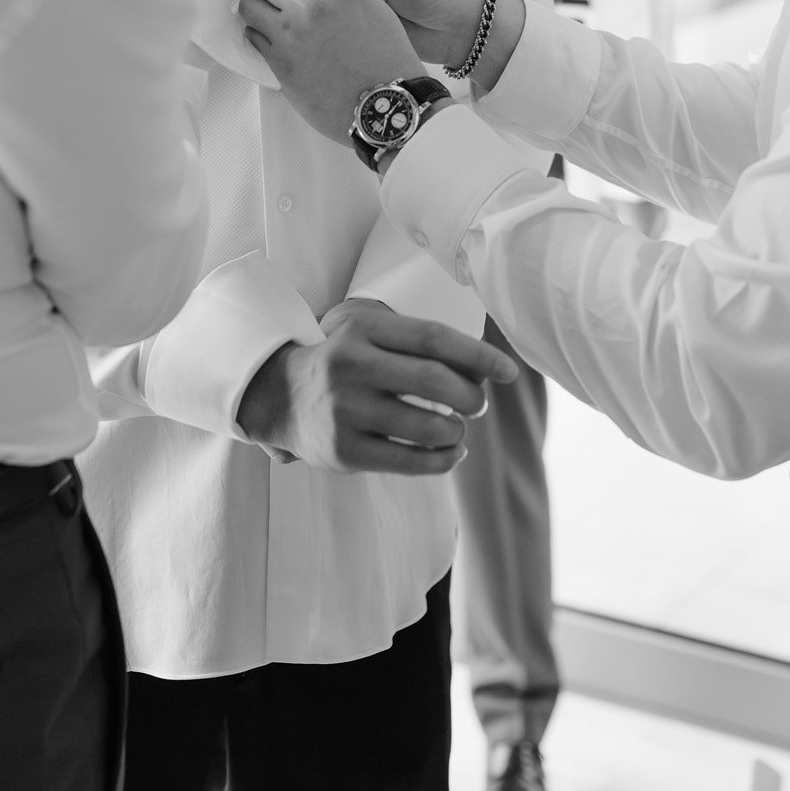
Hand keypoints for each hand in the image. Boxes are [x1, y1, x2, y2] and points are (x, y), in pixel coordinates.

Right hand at [236, 298, 516, 474]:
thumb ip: (417, 342)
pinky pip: (411, 462)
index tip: (509, 372)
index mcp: (363, 328)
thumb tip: (484, 368)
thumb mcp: (368, 333)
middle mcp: (351, 365)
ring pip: (428, 427)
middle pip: (436, 381)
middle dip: (471, 397)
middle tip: (478, 405)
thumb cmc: (343, 361)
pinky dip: (443, 460)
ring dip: (457, 431)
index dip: (479, 356)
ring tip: (457, 428)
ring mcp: (346, 410)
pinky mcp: (343, 451)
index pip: (434, 338)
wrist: (280, 396)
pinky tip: (450, 452)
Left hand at [239, 0, 424, 141]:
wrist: (385, 105)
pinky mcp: (279, 62)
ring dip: (256, 9)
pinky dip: (260, 36)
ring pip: (248, 5)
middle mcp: (310, 5)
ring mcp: (290, 34)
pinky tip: (276, 42)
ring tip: (270, 18)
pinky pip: (252, 36)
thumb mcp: (373, 6)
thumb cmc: (386, 58)